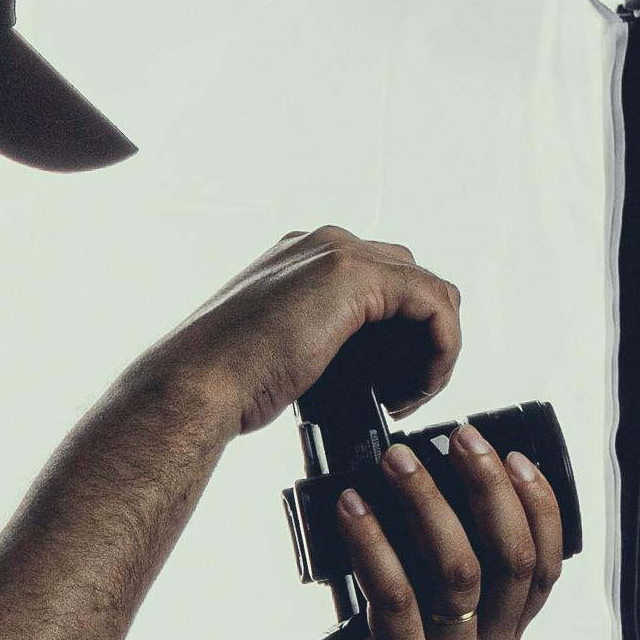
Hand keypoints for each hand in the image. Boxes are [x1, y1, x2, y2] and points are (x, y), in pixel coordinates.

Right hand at [146, 226, 465, 438]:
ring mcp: (339, 253)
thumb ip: (323, 339)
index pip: (381, 283)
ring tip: (411, 394)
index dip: (399, 337)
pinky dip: (442, 349)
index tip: (388, 386)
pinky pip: (435, 305)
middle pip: (411, 282)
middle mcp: (322, 245)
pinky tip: (417, 387)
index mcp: (299, 259)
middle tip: (401, 391)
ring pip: (430, 292)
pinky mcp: (356, 275)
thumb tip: (365, 368)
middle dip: (419, 339)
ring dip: (435, 346)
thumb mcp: (283, 350)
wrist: (197, 385)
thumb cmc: (225, 383)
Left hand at [246, 411, 568, 639]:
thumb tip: (424, 479)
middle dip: (488, 488)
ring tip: (395, 459)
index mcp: (498, 635)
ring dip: (427, 503)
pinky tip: (351, 507)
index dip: (540, 506)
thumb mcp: (414, 618)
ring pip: (459, 570)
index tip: (513, 454)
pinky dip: (373, 542)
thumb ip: (431, 570)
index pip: (545, 565)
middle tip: (459, 437)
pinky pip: (394, 596)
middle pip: (512, 558)